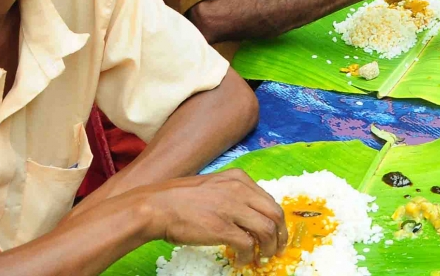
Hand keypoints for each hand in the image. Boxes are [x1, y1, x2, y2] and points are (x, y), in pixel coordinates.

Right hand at [145, 169, 287, 264]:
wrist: (158, 206)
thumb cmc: (181, 199)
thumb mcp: (214, 186)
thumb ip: (234, 195)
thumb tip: (250, 216)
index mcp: (239, 178)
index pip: (270, 200)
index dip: (277, 220)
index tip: (276, 233)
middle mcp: (240, 190)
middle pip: (275, 213)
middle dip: (281, 234)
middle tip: (277, 249)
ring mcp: (232, 208)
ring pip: (267, 230)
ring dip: (269, 248)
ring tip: (262, 257)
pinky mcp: (222, 227)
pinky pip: (247, 244)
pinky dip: (248, 255)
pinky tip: (241, 260)